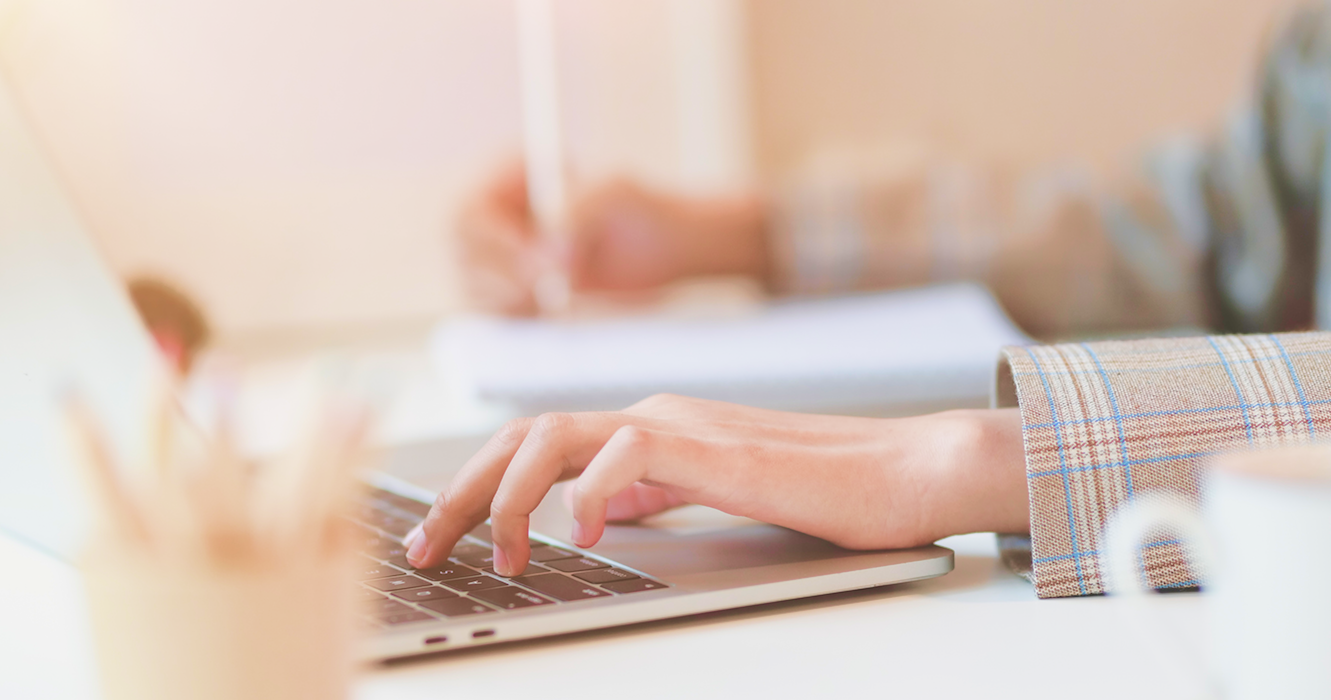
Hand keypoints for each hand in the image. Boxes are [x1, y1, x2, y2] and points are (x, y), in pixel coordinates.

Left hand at [401, 395, 1029, 575]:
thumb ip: (652, 495)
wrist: (905, 474)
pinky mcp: (715, 447)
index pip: (530, 445)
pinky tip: (585, 533)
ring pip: (555, 436)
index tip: (433, 539)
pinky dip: (593, 491)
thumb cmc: (820, 494)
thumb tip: (597, 513)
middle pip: (520, 436)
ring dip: (509, 497)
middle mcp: (648, 416)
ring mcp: (679, 425)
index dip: (469, 487)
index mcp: (642, 429)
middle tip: (425, 551)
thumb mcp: (708, 499)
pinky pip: (629, 452)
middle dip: (459, 493)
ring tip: (500, 555)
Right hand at [453, 159, 769, 315]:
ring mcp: (502, 257)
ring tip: (559, 295)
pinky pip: (495, 313)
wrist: (665, 250)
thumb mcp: (616, 195)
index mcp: (512, 178)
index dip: (492, 244)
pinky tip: (552, 311)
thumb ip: (580, 212)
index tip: (532, 262)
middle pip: (465, 255)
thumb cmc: (642, 208)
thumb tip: (554, 255)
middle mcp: (498, 217)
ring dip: (511, 300)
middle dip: (502, 277)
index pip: (470, 214)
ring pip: (475, 288)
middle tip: (547, 290)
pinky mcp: (514, 293)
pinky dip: (519, 318)